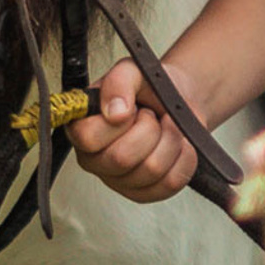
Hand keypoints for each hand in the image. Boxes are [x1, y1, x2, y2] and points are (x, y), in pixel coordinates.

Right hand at [66, 57, 200, 203]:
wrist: (178, 99)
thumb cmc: (148, 87)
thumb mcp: (132, 70)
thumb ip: (118, 81)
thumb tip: (114, 111)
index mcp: (81, 129)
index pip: (88, 138)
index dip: (118, 122)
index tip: (132, 108)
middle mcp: (94, 159)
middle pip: (122, 158)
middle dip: (150, 129)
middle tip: (152, 115)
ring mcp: (118, 180)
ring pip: (151, 170)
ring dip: (170, 140)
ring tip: (166, 126)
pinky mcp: (144, 193)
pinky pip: (170, 183)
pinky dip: (183, 158)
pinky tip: (179, 143)